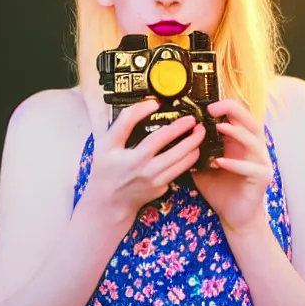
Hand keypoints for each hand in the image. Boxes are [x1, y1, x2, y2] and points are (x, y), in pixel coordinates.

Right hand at [85, 99, 205, 220]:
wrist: (110, 202)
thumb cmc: (107, 169)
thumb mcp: (105, 144)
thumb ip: (123, 124)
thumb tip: (149, 104)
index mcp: (117, 151)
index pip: (128, 124)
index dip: (141, 110)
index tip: (156, 103)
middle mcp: (135, 164)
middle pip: (161, 140)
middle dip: (180, 127)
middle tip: (193, 119)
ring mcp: (151, 178)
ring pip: (178, 158)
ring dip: (192, 144)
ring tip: (199, 133)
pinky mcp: (160, 187)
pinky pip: (180, 170)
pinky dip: (190, 158)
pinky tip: (194, 149)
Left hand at [191, 99, 272, 235]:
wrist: (233, 215)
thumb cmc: (220, 188)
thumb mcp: (203, 165)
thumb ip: (196, 149)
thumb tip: (176, 134)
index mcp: (241, 142)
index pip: (239, 117)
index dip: (226, 107)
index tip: (207, 106)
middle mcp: (254, 148)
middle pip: (251, 122)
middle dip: (234, 112)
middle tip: (213, 110)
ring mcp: (261, 162)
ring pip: (254, 142)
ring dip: (237, 134)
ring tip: (220, 129)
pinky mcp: (263, 178)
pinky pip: (251, 168)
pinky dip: (236, 164)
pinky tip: (220, 162)